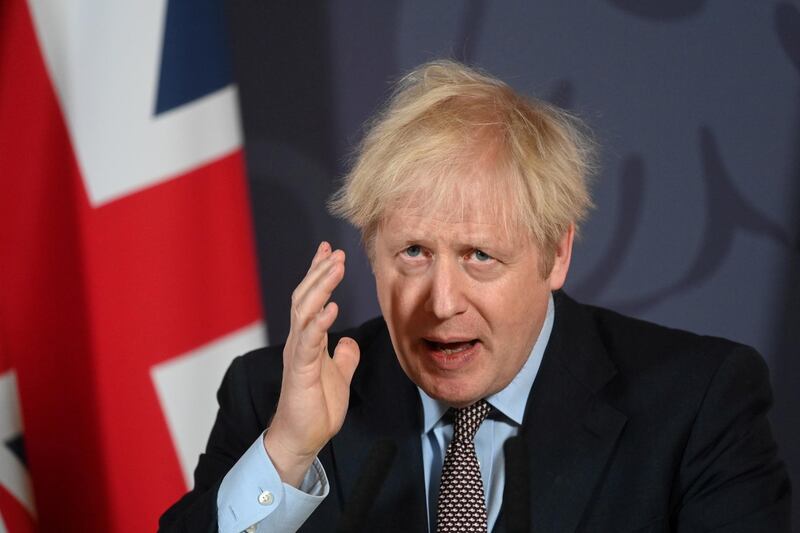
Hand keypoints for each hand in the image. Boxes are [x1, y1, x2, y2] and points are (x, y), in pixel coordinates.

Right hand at [263, 242, 360, 486]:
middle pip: (305, 297)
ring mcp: (297, 354)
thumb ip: (343, 357)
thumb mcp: (338, 376)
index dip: (319, 274)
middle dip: (320, 272)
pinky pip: (309, 341)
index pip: (311, 299)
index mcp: (307, 340)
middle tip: (335, 251)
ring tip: (335, 267)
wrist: (303, 438)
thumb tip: (349, 342)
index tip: (330, 251)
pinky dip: (319, 322)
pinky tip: (332, 307)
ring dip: (320, 287)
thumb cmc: (316, 408)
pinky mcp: (300, 370)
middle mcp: (298, 341)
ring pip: (304, 311)